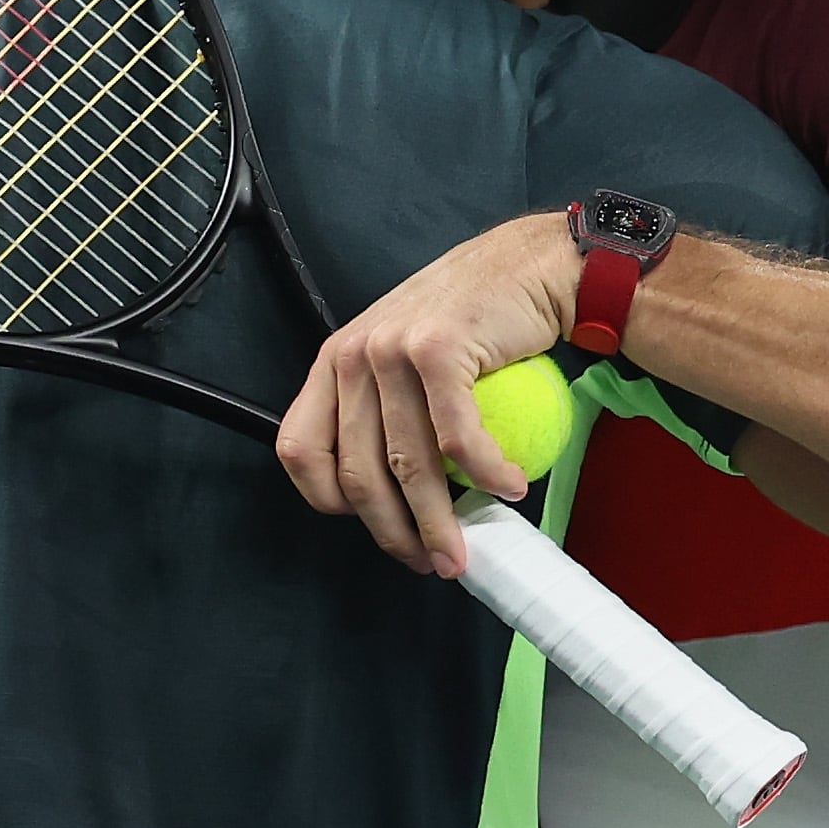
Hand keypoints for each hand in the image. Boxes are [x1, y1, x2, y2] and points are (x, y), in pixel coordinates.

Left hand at [277, 212, 574, 573]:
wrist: (527, 266)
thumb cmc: (474, 319)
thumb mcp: (404, 357)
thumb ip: (386, 410)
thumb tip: (392, 493)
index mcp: (335, 362)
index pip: (301, 450)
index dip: (330, 502)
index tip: (374, 525)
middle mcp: (353, 354)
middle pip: (358, 473)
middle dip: (394, 534)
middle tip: (430, 561)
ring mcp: (392, 349)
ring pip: (409, 466)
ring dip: (442, 523)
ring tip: (467, 548)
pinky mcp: (439, 350)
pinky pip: (458, 438)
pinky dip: (486, 475)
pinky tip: (508, 488)